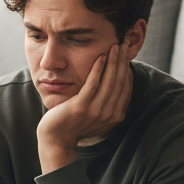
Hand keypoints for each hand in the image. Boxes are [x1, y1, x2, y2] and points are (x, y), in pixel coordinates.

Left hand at [36, 43, 132, 172]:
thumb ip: (106, 102)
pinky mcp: (81, 107)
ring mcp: (95, 111)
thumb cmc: (74, 123)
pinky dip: (98, 69)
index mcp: (115, 115)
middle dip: (122, 61)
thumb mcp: (95, 113)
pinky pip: (92, 85)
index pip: (126, 87)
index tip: (127, 53)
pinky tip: (100, 57)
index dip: (127, 68)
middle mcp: (108, 114)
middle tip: (123, 44)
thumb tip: (115, 83)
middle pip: (120, 82)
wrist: (56, 139)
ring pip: (109, 82)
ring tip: (115, 46)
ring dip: (113, 62)